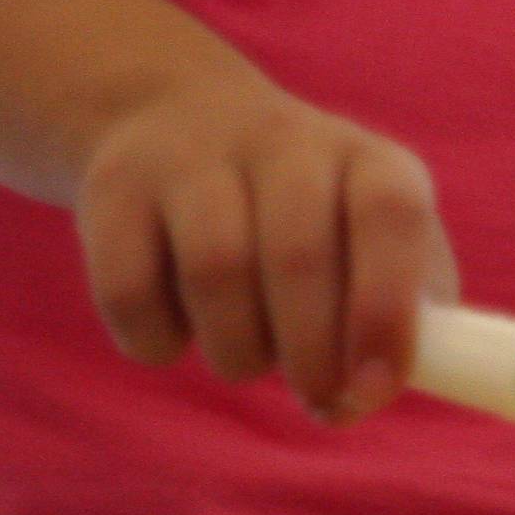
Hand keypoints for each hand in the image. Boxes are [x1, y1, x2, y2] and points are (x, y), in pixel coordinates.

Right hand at [74, 72, 457, 420]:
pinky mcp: (113, 187)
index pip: (392, 215)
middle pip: (297, 255)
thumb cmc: (308, 218)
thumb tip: (362, 396)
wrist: (175, 118)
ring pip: (215, 271)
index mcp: (367, 160)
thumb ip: (401, 322)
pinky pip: (129, 289)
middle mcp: (284, 141)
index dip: (386, 310)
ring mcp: (192, 156)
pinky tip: (176, 334)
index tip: (371, 388)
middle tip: (314, 394)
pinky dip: (156, 340)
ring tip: (247, 357)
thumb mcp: (373, 245)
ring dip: (236, 349)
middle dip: (310, 353)